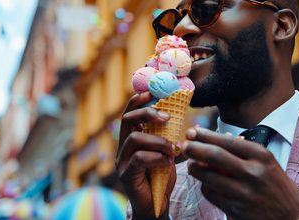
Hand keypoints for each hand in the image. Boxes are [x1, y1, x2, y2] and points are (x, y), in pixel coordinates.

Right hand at [115, 92, 178, 218]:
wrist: (156, 206)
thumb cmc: (161, 178)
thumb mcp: (165, 152)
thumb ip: (165, 137)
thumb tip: (176, 116)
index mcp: (130, 140)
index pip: (129, 114)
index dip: (137, 101)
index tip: (150, 92)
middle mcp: (122, 149)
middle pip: (127, 120)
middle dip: (147, 113)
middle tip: (167, 117)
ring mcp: (121, 162)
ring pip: (135, 139)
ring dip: (159, 141)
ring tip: (173, 150)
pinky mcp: (126, 176)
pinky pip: (139, 159)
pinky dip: (157, 157)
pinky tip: (168, 163)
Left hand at [181, 127, 298, 219]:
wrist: (292, 215)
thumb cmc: (276, 184)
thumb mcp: (266, 162)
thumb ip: (242, 151)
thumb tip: (213, 139)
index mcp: (261, 156)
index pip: (227, 141)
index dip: (205, 135)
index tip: (192, 132)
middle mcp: (253, 172)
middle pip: (215, 156)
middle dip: (195, 149)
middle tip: (184, 145)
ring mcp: (245, 192)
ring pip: (209, 177)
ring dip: (195, 170)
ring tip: (191, 165)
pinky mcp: (237, 209)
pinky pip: (212, 195)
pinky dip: (205, 187)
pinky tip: (205, 183)